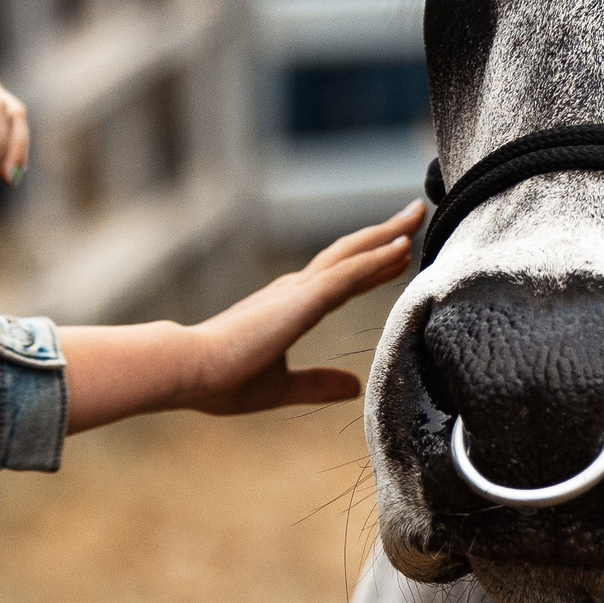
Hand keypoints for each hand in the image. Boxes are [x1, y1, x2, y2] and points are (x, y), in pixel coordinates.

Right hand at [181, 202, 423, 413]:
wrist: (188, 370)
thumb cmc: (222, 380)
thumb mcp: (282, 386)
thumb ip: (318, 384)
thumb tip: (354, 388)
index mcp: (289, 305)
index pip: (342, 278)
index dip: (371, 264)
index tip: (399, 252)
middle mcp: (295, 289)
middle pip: (350, 254)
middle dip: (384, 235)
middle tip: (414, 215)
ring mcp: (298, 291)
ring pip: (353, 254)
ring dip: (387, 235)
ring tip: (415, 216)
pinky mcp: (301, 300)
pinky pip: (347, 274)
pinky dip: (375, 259)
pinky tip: (401, 247)